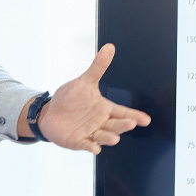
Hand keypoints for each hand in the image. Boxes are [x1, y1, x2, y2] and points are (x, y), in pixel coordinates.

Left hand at [28, 44, 152, 153]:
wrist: (50, 112)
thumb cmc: (70, 99)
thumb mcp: (84, 81)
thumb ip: (98, 66)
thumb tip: (109, 47)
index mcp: (104, 108)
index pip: (123, 112)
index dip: (135, 115)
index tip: (145, 119)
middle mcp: (100, 122)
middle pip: (116, 124)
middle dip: (124, 125)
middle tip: (131, 123)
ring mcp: (91, 132)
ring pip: (104, 136)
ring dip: (109, 137)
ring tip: (114, 138)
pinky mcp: (79, 141)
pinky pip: (87, 145)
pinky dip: (91, 147)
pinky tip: (94, 148)